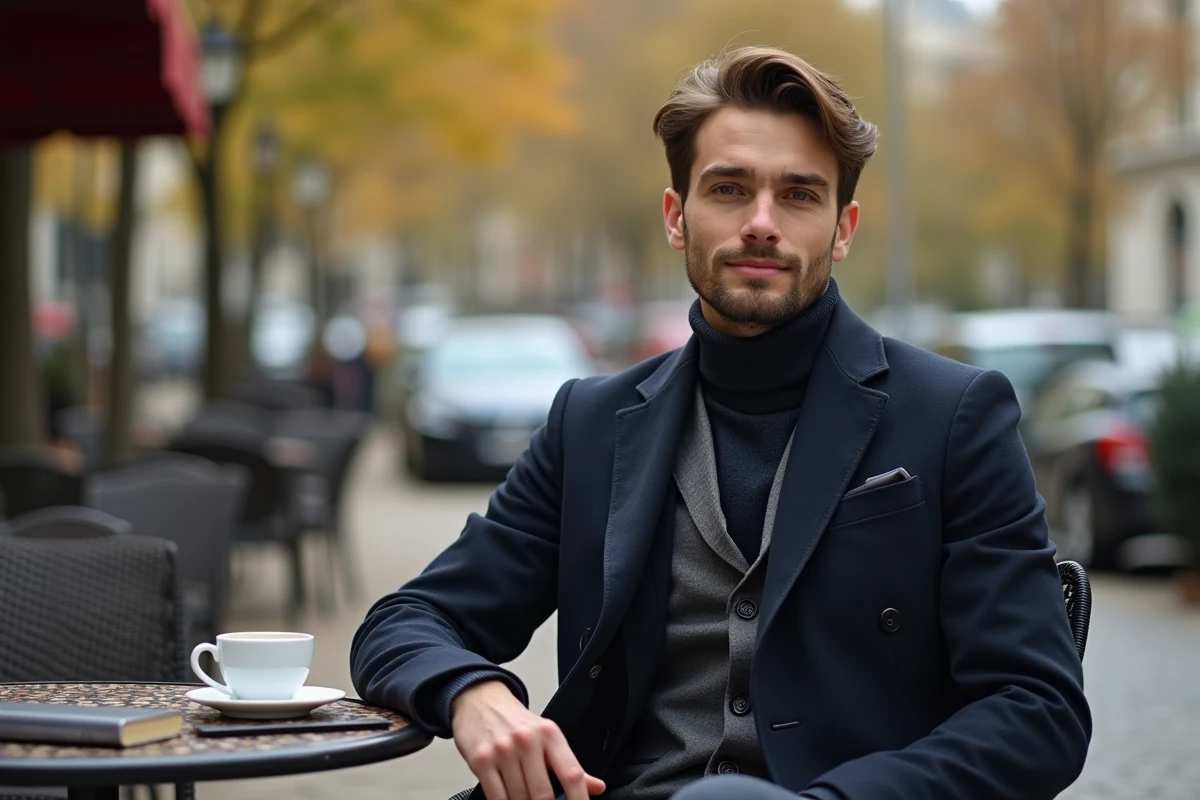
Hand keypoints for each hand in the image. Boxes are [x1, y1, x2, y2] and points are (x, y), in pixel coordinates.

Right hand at [451, 680, 605, 799]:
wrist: (481, 701)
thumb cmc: (516, 721)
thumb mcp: (547, 736)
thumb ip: (570, 764)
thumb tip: (596, 787)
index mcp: (549, 734)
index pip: (572, 774)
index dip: (579, 798)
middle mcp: (527, 740)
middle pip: (543, 793)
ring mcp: (503, 751)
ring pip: (519, 798)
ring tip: (525, 798)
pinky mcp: (481, 760)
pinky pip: (497, 797)